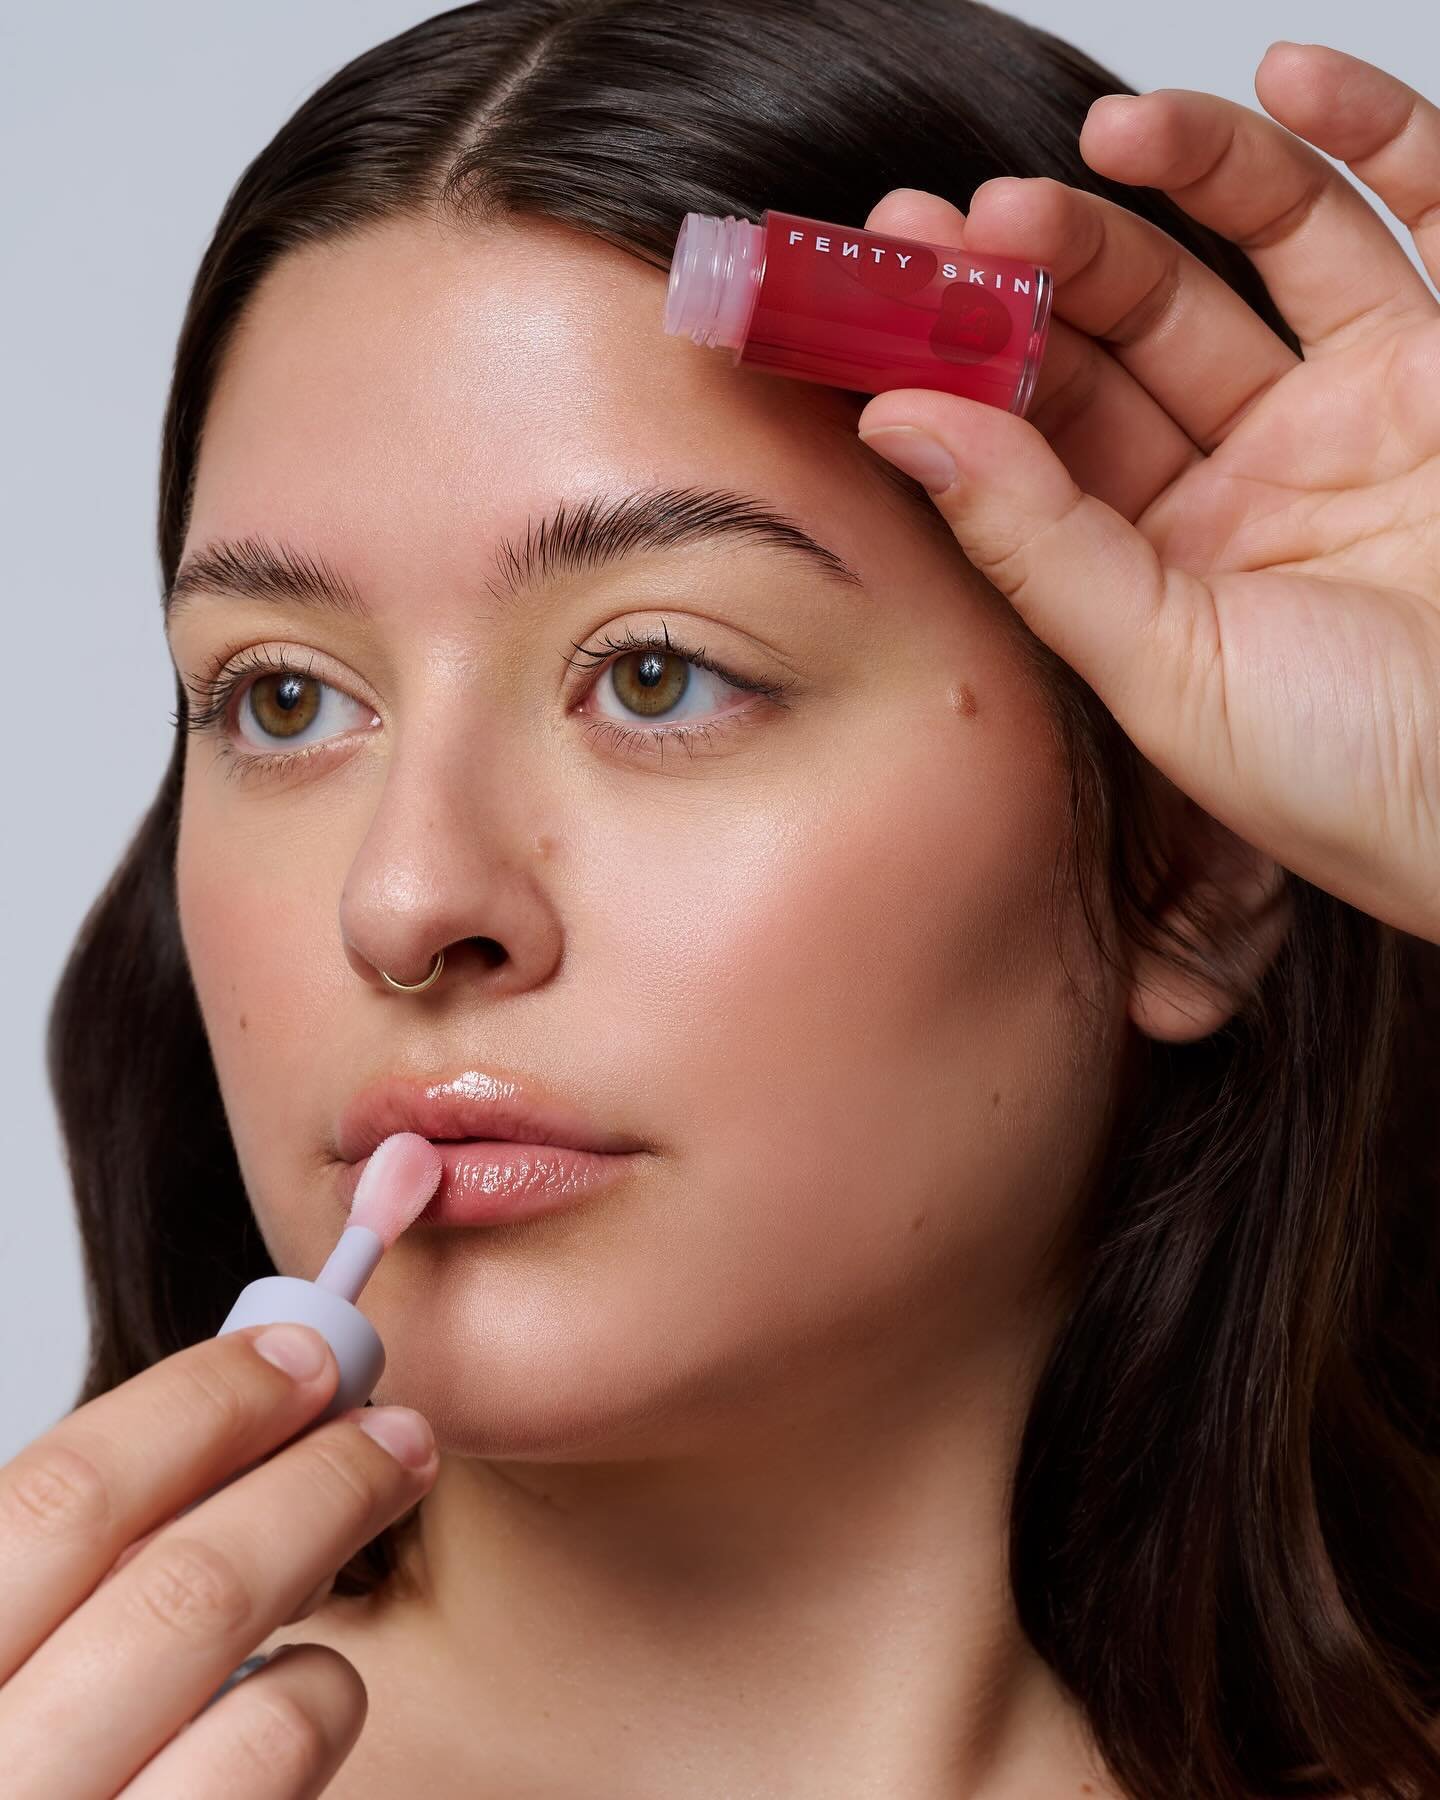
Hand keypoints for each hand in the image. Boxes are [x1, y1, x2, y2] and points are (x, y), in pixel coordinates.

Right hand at [0, 1323, 436, 1795]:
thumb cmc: (30, 1757)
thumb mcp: (11, 1661)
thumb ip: (58, 1580)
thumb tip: (212, 1432)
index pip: (52, 1500)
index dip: (192, 1405)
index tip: (295, 1352)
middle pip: (172, 1576)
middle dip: (308, 1470)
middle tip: (392, 1424)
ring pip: (239, 1673)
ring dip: (332, 1549)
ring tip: (383, 1505)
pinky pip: (266, 1769)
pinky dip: (318, 1699)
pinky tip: (319, 1686)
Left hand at [856, 41, 1439, 944]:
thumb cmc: (1350, 777)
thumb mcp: (1162, 668)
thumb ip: (1034, 543)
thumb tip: (896, 420)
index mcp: (1161, 557)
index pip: (1047, 422)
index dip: (971, 348)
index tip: (893, 280)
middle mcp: (1253, 472)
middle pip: (1136, 322)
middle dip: (1053, 259)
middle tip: (980, 216)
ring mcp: (1360, 408)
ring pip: (1260, 245)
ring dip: (1184, 175)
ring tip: (1108, 136)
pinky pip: (1422, 213)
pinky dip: (1366, 134)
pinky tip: (1286, 81)